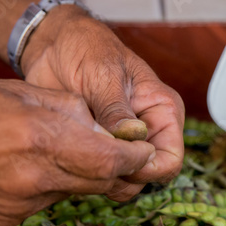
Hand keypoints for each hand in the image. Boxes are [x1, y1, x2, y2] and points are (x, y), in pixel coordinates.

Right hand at [0, 78, 154, 225]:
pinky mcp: (9, 218)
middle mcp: (35, 180)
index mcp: (43, 140)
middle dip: (116, 168)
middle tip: (120, 152)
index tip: (144, 152)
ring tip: (62, 151)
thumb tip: (108, 131)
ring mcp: (21, 204)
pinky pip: (49, 203)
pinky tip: (35, 167)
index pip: (112, 161)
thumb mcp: (28, 94)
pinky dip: (55, 185)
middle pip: (101, 183)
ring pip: (76, 193)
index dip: (135, 158)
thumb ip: (76, 114)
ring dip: (83, 175)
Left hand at [22, 6, 184, 200]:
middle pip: (149, 175)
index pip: (171, 159)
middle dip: (123, 176)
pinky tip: (71, 157)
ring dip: (104, 176)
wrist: (54, 45)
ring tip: (79, 156)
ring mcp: (124, 142)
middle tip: (91, 160)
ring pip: (126, 180)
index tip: (118, 161)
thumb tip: (131, 138)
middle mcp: (149, 131)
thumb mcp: (104, 74)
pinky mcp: (102, 148)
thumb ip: (116, 109)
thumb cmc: (87, 49)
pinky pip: (102, 174)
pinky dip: (88, 174)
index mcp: (162, 111)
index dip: (148, 169)